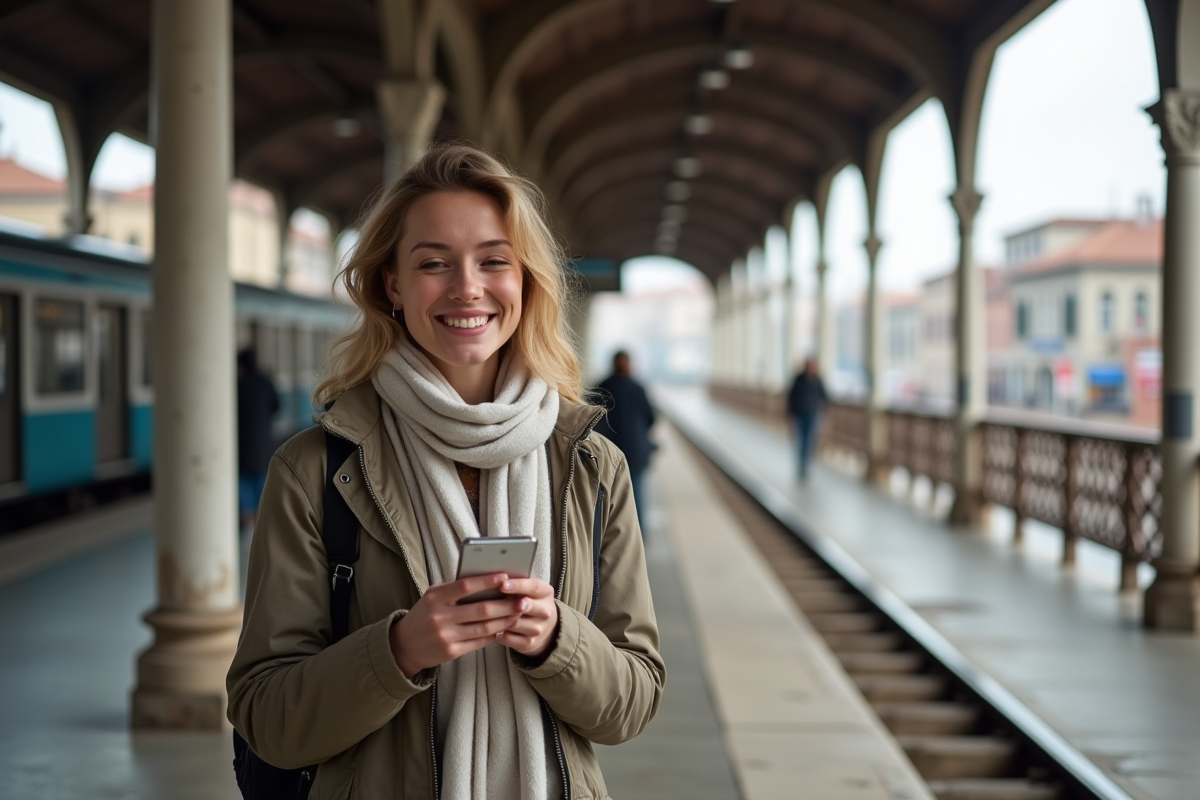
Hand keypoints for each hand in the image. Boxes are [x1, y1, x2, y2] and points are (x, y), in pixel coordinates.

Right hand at [389, 573, 523, 678]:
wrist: (404, 645)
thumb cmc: (425, 615)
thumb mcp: (433, 597)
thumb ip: (455, 589)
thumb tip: (487, 581)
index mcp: (435, 598)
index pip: (465, 586)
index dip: (487, 581)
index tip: (505, 577)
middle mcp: (440, 617)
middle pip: (481, 609)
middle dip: (505, 604)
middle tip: (521, 599)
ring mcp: (446, 636)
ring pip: (484, 627)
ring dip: (504, 620)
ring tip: (517, 613)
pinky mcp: (451, 651)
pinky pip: (479, 641)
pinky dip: (494, 634)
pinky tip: (504, 627)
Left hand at [493, 578, 558, 658]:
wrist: (544, 627)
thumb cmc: (529, 601)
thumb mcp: (529, 590)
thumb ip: (516, 584)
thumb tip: (494, 578)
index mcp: (545, 592)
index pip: (533, 586)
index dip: (518, 585)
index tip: (502, 584)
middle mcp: (545, 611)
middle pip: (528, 607)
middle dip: (512, 605)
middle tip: (499, 602)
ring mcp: (539, 629)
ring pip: (516, 624)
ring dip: (500, 620)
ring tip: (484, 616)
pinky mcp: (530, 643)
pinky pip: (511, 639)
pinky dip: (499, 634)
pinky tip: (490, 629)